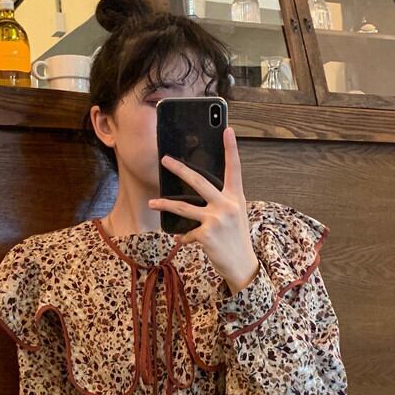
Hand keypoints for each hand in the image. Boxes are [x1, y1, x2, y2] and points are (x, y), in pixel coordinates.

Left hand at [148, 126, 259, 294]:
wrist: (242, 265)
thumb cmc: (237, 239)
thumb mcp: (236, 216)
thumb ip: (222, 202)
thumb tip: (200, 194)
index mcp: (236, 197)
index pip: (234, 168)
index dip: (231, 149)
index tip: (227, 129)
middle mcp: (227, 205)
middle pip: (198, 181)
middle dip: (179, 169)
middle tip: (165, 159)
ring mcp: (216, 219)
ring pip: (183, 207)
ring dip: (165, 205)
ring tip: (152, 203)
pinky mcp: (206, 235)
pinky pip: (187, 234)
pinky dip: (184, 238)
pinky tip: (183, 241)